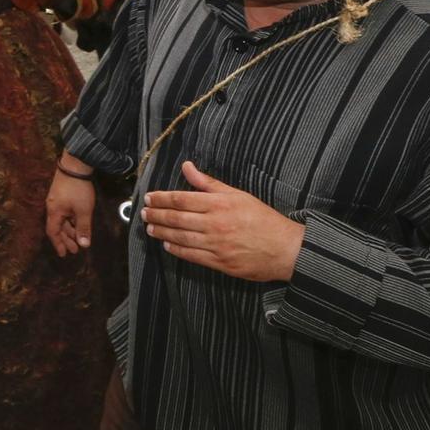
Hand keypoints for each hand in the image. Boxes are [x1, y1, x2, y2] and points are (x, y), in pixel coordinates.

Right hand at [45, 163, 95, 256]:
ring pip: (62, 220)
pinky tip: (77, 222)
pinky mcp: (61, 194)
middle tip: (75, 250)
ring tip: (79, 238)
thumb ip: (83, 228)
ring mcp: (56, 200)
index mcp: (54, 212)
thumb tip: (84, 245)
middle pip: (57, 227)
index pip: (53, 232)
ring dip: (70, 230)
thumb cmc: (78, 189)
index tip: (64, 254)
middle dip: (66, 239)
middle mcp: (52, 207)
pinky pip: (64, 212)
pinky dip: (70, 221)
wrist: (75, 164)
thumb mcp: (83, 210)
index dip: (58, 244)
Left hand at [141, 161, 304, 281]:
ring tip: (150, 228)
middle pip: (176, 218)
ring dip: (161, 232)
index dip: (161, 198)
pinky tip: (167, 244)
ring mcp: (216, 245)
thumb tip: (187, 167)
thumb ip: (208, 183)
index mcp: (219, 204)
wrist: (286, 249)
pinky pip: (192, 256)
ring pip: (180, 237)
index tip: (149, 198)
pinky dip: (176, 250)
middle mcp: (215, 224)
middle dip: (156, 215)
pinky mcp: (220, 263)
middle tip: (144, 212)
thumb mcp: (237, 195)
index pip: (181, 199)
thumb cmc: (263, 219)